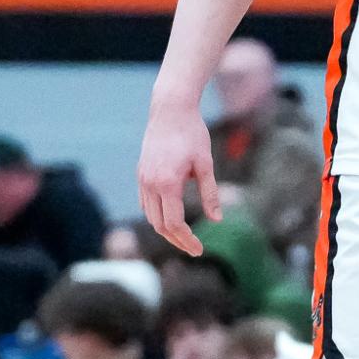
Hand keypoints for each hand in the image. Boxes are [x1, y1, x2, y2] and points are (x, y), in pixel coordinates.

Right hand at [138, 98, 221, 257]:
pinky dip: (157, 215)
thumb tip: (217, 220)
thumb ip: (210, 193)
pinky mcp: (141, 173)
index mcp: (167, 183)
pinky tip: (170, 218)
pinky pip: (145, 203)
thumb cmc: (193, 133)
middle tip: (194, 249)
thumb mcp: (206, 163)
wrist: (170, 109)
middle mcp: (150, 184)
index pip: (174, 224)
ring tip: (184, 237)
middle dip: (177, 240)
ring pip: (150, 215)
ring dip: (166, 230)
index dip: (186, 240)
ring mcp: (142, 179)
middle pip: (159, 225)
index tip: (200, 250)